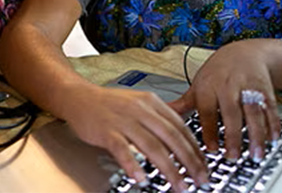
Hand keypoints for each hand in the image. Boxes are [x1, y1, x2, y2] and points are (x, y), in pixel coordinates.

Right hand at [66, 85, 208, 190]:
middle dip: (189, 162)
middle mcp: (140, 110)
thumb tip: (181, 136)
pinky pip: (123, 150)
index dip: (195, 149)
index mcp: (151, 103)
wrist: (77, 97)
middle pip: (172, 138)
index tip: (204, 165)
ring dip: (169, 169)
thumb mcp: (138, 102)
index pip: (180, 127)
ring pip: (152, 147)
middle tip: (200, 179)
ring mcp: (123, 120)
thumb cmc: (107, 103)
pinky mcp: (106, 131)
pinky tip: (141, 178)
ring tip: (179, 185)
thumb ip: (158, 117)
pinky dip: (134, 165)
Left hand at [169, 40, 281, 162]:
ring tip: (255, 155)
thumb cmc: (217, 74)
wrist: (244, 53)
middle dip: (233, 136)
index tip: (211, 149)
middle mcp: (229, 86)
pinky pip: (271, 109)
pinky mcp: (266, 90)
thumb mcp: (197, 86)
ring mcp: (249, 88)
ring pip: (254, 112)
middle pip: (232, 113)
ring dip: (256, 135)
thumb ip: (183, 105)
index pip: (207, 110)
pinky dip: (273, 125)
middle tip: (233, 157)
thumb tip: (160, 115)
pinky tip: (273, 140)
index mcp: (208, 87)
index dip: (209, 130)